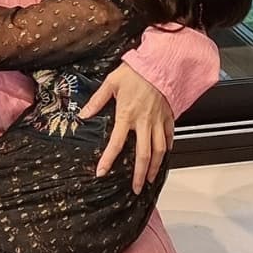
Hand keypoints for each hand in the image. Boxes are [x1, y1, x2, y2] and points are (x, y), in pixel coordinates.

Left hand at [79, 64, 172, 194]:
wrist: (160, 64)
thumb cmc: (136, 71)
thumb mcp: (111, 83)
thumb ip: (97, 100)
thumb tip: (83, 114)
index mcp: (127, 115)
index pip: (116, 143)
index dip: (108, 159)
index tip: (102, 172)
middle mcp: (144, 122)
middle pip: (144, 155)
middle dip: (140, 175)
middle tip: (137, 188)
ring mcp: (158, 121)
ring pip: (159, 150)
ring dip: (156, 167)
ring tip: (151, 178)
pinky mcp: (168, 116)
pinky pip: (169, 136)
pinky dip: (168, 148)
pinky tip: (165, 155)